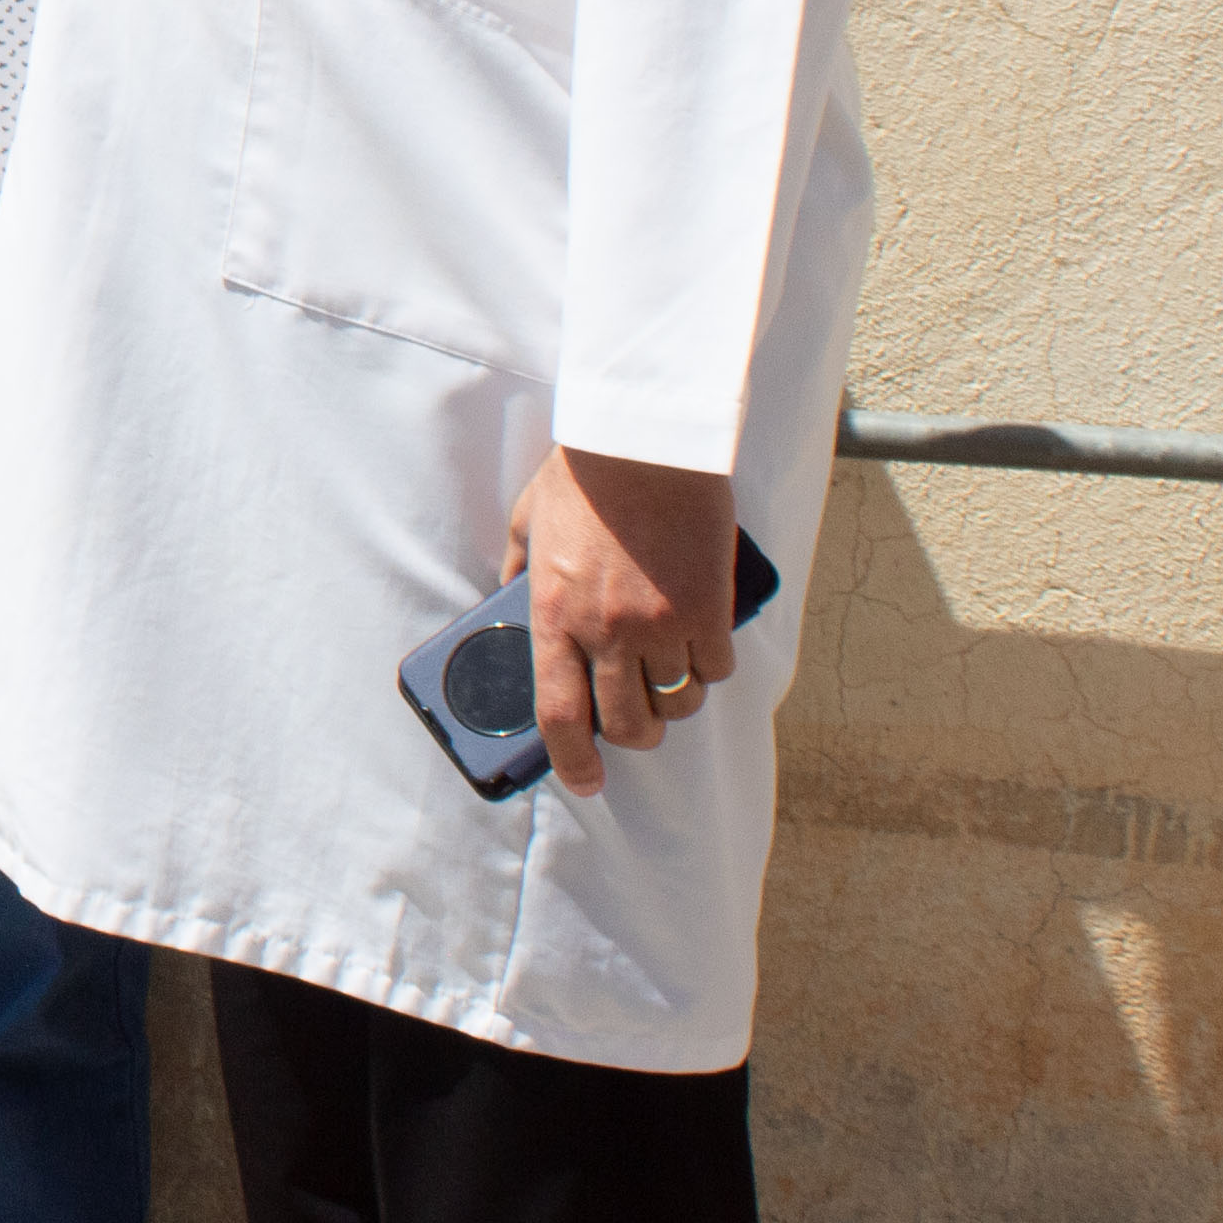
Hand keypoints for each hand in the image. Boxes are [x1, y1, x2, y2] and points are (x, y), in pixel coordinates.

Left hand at [505, 445, 738, 794]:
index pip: (560, 716)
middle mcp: (607, 631)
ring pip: (678, 702)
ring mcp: (661, 624)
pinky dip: (709, 666)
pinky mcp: (708, 609)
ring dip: (674, 700)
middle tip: (638, 724)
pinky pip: (715, 668)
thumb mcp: (527, 524)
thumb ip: (516, 571)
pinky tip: (701, 642)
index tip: (585, 781)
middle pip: (628, 725)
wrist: (643, 440)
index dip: (573, 762)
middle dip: (636, 736)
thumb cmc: (581, 478)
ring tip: (668, 674)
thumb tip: (506, 601)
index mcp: (554, 615)